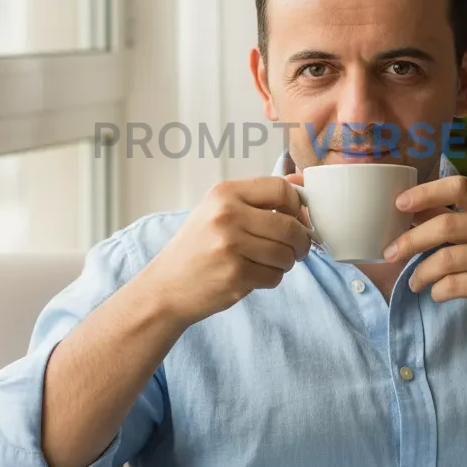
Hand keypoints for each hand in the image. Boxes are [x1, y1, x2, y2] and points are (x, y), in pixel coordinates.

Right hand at [135, 176, 311, 328]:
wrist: (166, 286)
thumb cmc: (197, 247)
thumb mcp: (218, 211)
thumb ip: (258, 198)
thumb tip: (300, 180)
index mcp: (224, 193)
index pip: (280, 189)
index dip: (296, 206)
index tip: (295, 219)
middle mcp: (227, 215)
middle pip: (289, 225)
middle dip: (300, 242)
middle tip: (296, 249)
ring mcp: (230, 245)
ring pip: (286, 254)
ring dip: (286, 263)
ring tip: (267, 262)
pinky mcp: (235, 274)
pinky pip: (275, 276)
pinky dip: (271, 279)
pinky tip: (253, 276)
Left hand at [382, 175, 466, 335]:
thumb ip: (462, 218)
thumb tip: (410, 212)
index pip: (459, 185)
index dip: (425, 192)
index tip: (399, 204)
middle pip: (444, 225)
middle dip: (409, 240)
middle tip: (390, 253)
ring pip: (445, 259)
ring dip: (421, 272)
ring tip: (414, 282)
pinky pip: (454, 285)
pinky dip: (438, 291)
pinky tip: (437, 293)